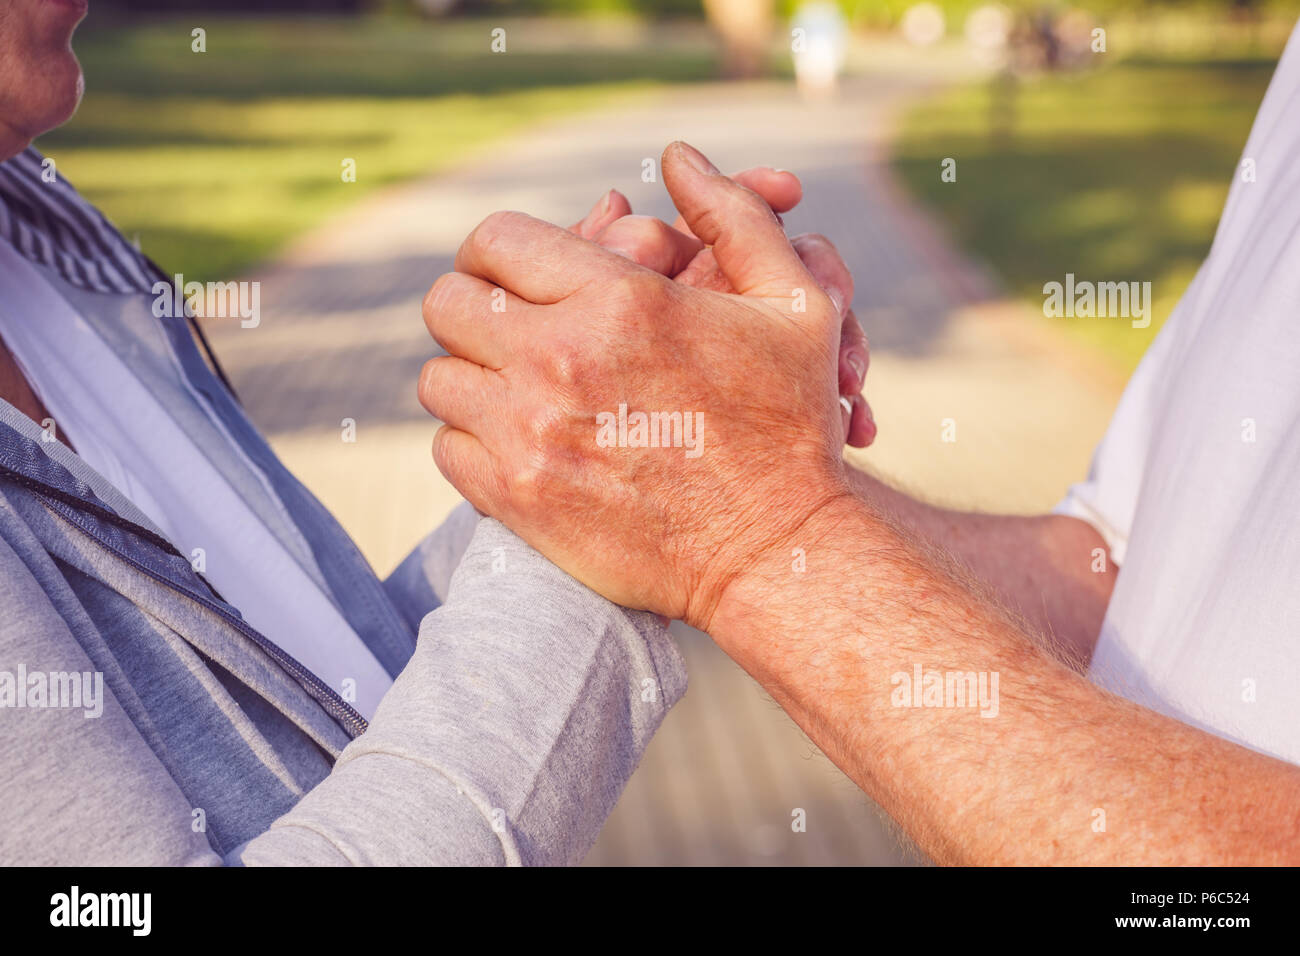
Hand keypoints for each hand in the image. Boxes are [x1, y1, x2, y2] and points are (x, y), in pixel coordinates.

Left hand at [419, 142, 853, 626]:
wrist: (776, 549)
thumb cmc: (790, 424)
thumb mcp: (790, 305)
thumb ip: (734, 217)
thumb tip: (679, 158)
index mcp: (618, 298)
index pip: (494, 240)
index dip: (497, 249)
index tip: (514, 274)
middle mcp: (559, 359)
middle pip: (447, 303)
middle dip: (475, 308)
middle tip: (510, 330)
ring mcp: (530, 434)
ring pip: (438, 378)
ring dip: (472, 377)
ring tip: (516, 389)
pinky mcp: (519, 499)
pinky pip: (447, 449)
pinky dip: (471, 441)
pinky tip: (517, 443)